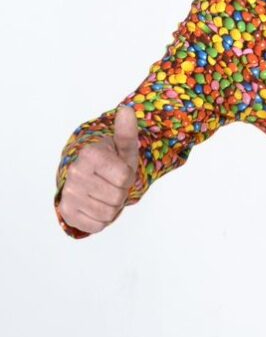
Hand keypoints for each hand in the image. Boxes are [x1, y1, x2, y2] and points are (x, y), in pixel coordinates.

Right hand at [58, 105, 140, 233]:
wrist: (88, 179)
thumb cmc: (111, 162)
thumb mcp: (123, 148)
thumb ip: (126, 132)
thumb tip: (126, 110)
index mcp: (89, 155)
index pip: (125, 177)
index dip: (128, 178)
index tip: (120, 172)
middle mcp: (74, 173)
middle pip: (118, 196)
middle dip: (121, 193)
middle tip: (112, 185)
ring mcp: (68, 194)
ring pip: (108, 213)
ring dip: (113, 207)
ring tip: (105, 194)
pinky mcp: (66, 213)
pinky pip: (97, 225)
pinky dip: (102, 219)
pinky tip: (96, 205)